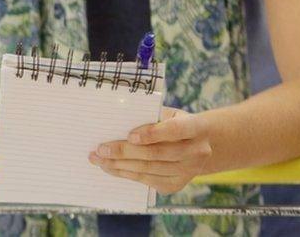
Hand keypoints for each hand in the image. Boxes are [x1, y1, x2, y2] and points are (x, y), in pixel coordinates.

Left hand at [88, 107, 212, 193]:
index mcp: (196, 128)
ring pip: (149, 170)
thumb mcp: (169, 114)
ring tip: (99, 159)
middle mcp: (196, 152)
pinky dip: (126, 174)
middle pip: (157, 154)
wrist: (200, 144)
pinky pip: (147, 181)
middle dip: (125, 152)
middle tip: (102, 149)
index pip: (175, 130)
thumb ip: (150, 118)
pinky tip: (111, 167)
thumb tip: (118, 124)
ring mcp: (188, 171)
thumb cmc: (175, 123)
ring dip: (120, 165)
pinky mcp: (176, 184)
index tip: (130, 135)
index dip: (152, 133)